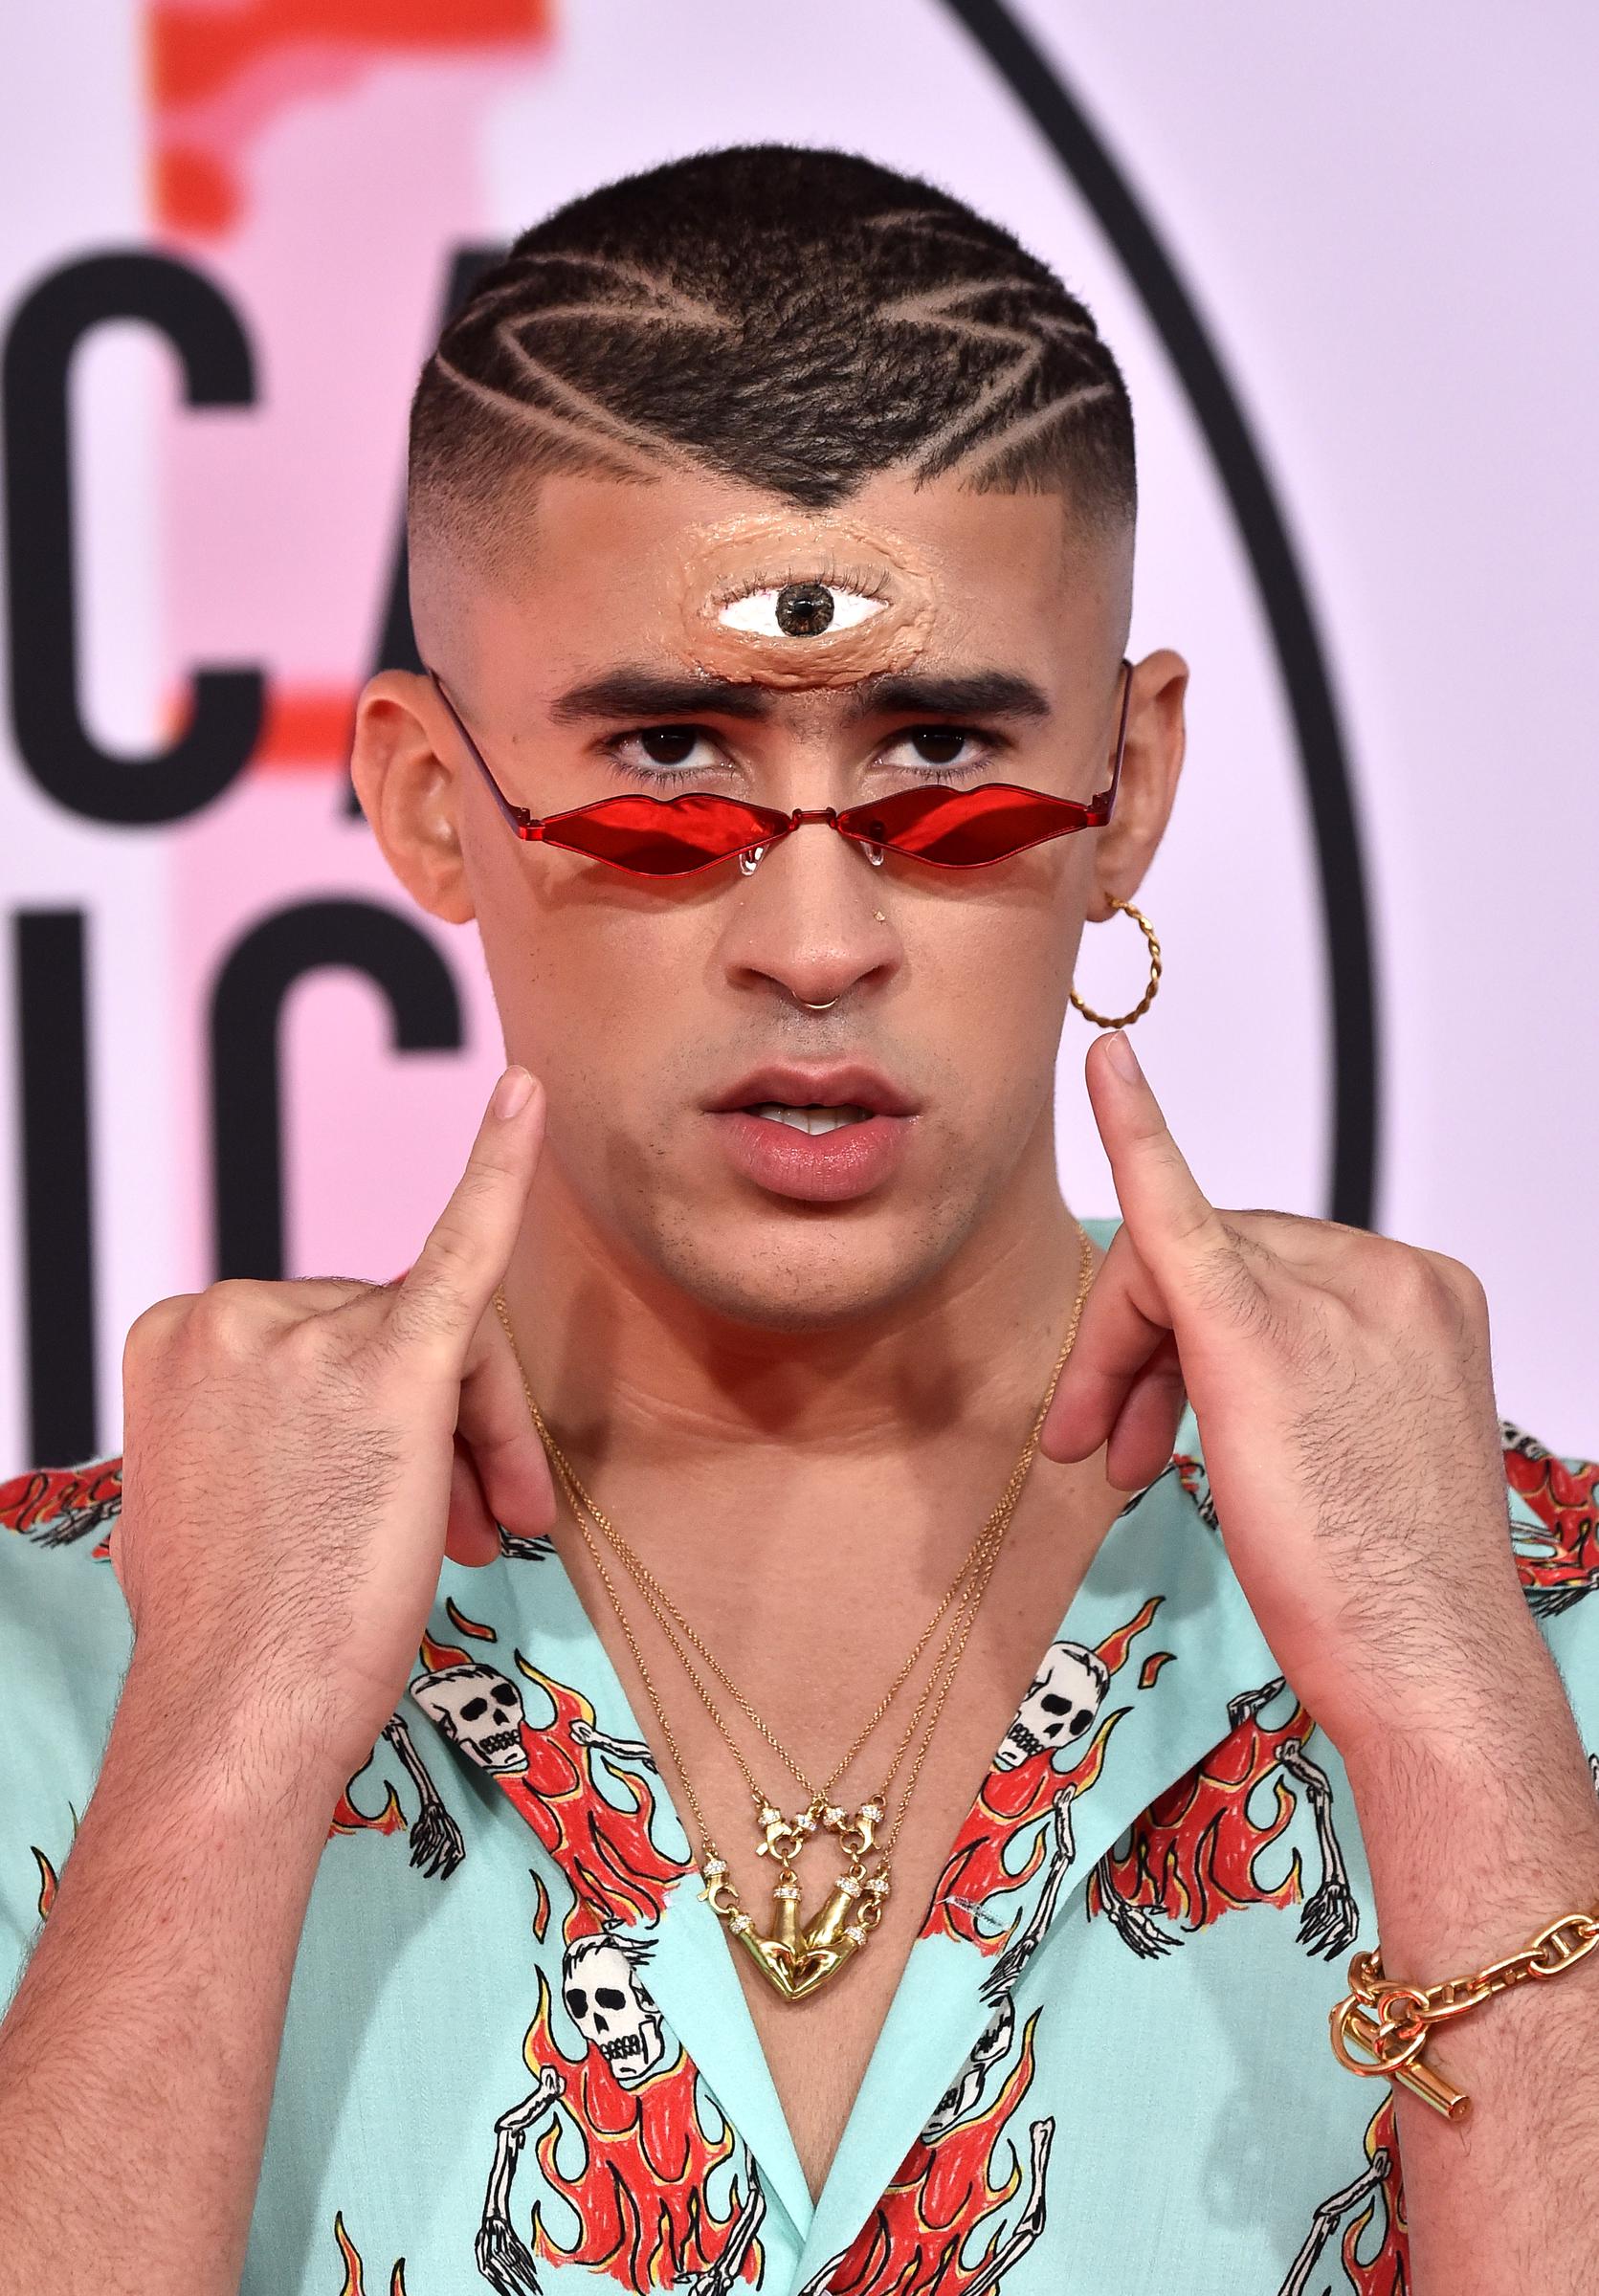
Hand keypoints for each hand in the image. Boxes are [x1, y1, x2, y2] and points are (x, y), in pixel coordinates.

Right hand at [110, 1065, 555, 1793]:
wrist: (236, 1718)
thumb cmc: (233, 1636)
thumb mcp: (210, 1497)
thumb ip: (256, 1426)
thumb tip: (315, 1427)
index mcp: (182, 1332)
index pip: (331, 1334)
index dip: (391, 1418)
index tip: (410, 1502)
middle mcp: (234, 1314)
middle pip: (398, 1330)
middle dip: (452, 1431)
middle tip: (483, 1530)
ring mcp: (305, 1336)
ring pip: (450, 1345)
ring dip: (481, 1437)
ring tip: (480, 1533)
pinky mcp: (388, 1371)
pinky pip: (460, 1248)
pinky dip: (498, 1166)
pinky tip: (524, 1093)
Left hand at [1042, 1032, 1548, 1771]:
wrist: (1429, 1668)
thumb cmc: (1390, 1589)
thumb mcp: (1352, 1448)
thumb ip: (1295, 1369)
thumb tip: (1198, 1351)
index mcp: (1419, 1291)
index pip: (1266, 1262)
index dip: (1182, 1330)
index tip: (1148, 1375)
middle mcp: (1385, 1273)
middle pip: (1211, 1255)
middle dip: (1134, 1347)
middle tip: (1095, 1446)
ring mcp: (1332, 1296)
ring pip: (1173, 1266)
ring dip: (1117, 1357)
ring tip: (1104, 1456)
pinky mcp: (1261, 1336)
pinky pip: (1177, 1210)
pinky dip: (1135, 1132)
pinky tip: (1106, 1071)